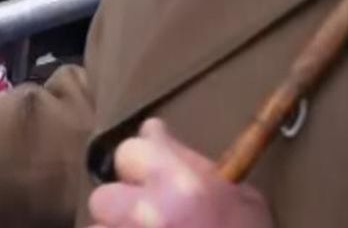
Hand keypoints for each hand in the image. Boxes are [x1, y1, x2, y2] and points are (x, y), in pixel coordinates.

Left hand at [87, 119, 272, 227]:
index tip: (154, 178)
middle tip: (155, 224)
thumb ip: (194, 164)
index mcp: (181, 187)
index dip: (142, 165)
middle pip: (104, 197)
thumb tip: (153, 130)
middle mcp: (147, 215)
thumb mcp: (243, 201)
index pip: (128, 151)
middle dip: (124, 209)